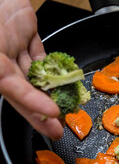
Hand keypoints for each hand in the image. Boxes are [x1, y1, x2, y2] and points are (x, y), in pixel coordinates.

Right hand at [0, 0, 63, 139]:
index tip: (51, 114)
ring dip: (51, 91)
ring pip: (36, 75)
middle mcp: (1, 59)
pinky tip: (62, 79)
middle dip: (42, 112)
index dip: (31, 104)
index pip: (11, 89)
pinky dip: (52, 67)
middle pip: (24, 91)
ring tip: (66, 106)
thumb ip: (0, 63)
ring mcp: (14, 48)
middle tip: (58, 128)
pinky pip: (41, 55)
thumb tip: (8, 80)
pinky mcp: (26, 35)